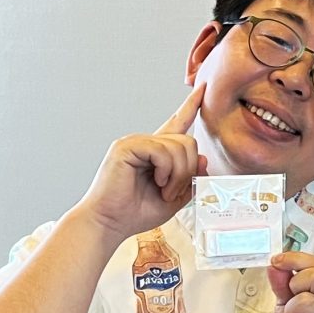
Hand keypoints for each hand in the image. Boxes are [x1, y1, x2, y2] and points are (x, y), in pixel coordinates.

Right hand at [74, 86, 207, 243]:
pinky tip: (157, 182)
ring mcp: (135, 142)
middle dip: (188, 169)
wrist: (110, 223)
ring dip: (178, 174)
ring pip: (179, 146)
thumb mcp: (176, 197)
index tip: (203, 89)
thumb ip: (191, 178)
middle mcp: (146, 142)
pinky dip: (166, 170)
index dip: (191, 106)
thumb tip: (203, 158)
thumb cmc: (136, 212)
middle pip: (187, 141)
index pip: (177, 123)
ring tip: (164, 190)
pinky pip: (162, 150)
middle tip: (173, 191)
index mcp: (157, 152)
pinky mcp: (127, 147)